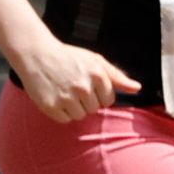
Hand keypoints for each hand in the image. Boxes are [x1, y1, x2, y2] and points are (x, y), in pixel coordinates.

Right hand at [5, 30, 139, 123]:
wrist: (36, 54)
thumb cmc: (68, 57)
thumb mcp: (95, 61)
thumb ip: (117, 76)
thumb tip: (137, 88)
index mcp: (98, 75)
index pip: (108, 101)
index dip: (98, 95)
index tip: (86, 85)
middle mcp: (83, 87)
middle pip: (94, 109)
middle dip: (85, 101)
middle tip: (72, 86)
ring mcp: (66, 97)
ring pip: (80, 116)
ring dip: (73, 108)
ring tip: (64, 92)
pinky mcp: (51, 106)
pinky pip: (64, 120)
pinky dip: (60, 112)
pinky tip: (55, 97)